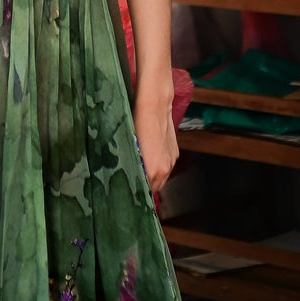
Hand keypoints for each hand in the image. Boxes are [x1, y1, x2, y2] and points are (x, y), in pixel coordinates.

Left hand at [134, 84, 180, 199]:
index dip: (136, 194)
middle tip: (130, 186)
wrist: (155, 105)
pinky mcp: (174, 153)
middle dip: (144, 188)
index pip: (145, 193)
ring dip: (152, 178)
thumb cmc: (138, 124)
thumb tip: (125, 177)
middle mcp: (164, 170)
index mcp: (153, 171)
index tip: (128, 195)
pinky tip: (149, 160)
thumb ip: (130, 166)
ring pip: (161, 178)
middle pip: (154, 188)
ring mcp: (171, 161)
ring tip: (139, 173)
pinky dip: (158, 168)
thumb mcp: (129, 147)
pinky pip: (166, 168)